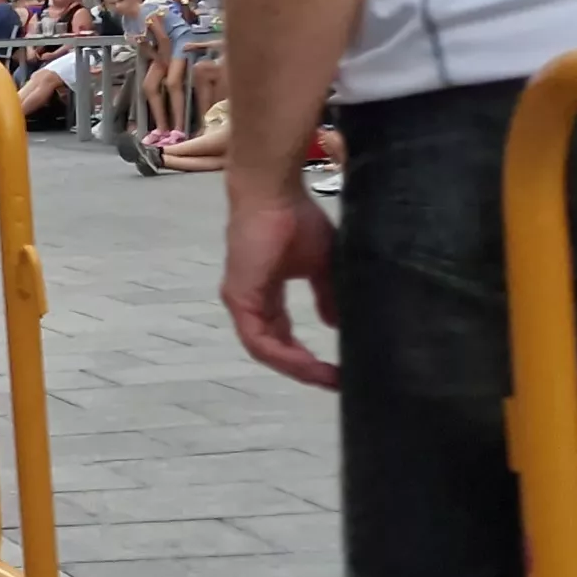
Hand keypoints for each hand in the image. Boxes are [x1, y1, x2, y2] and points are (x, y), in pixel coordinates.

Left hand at [222, 189, 340, 388]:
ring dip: (296, 367)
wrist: (276, 194)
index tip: (336, 371)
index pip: (283, 336)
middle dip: (304, 369)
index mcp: (266, 294)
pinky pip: (258, 339)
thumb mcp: (322, 265)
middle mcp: (250, 302)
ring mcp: (241, 301)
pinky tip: (307, 365)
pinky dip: (283, 355)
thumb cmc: (296, 220)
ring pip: (265, 350)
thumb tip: (336, 324)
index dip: (306, 356)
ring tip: (326, 378)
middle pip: (273, 348)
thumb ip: (327, 295)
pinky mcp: (239, 298)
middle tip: (335, 382)